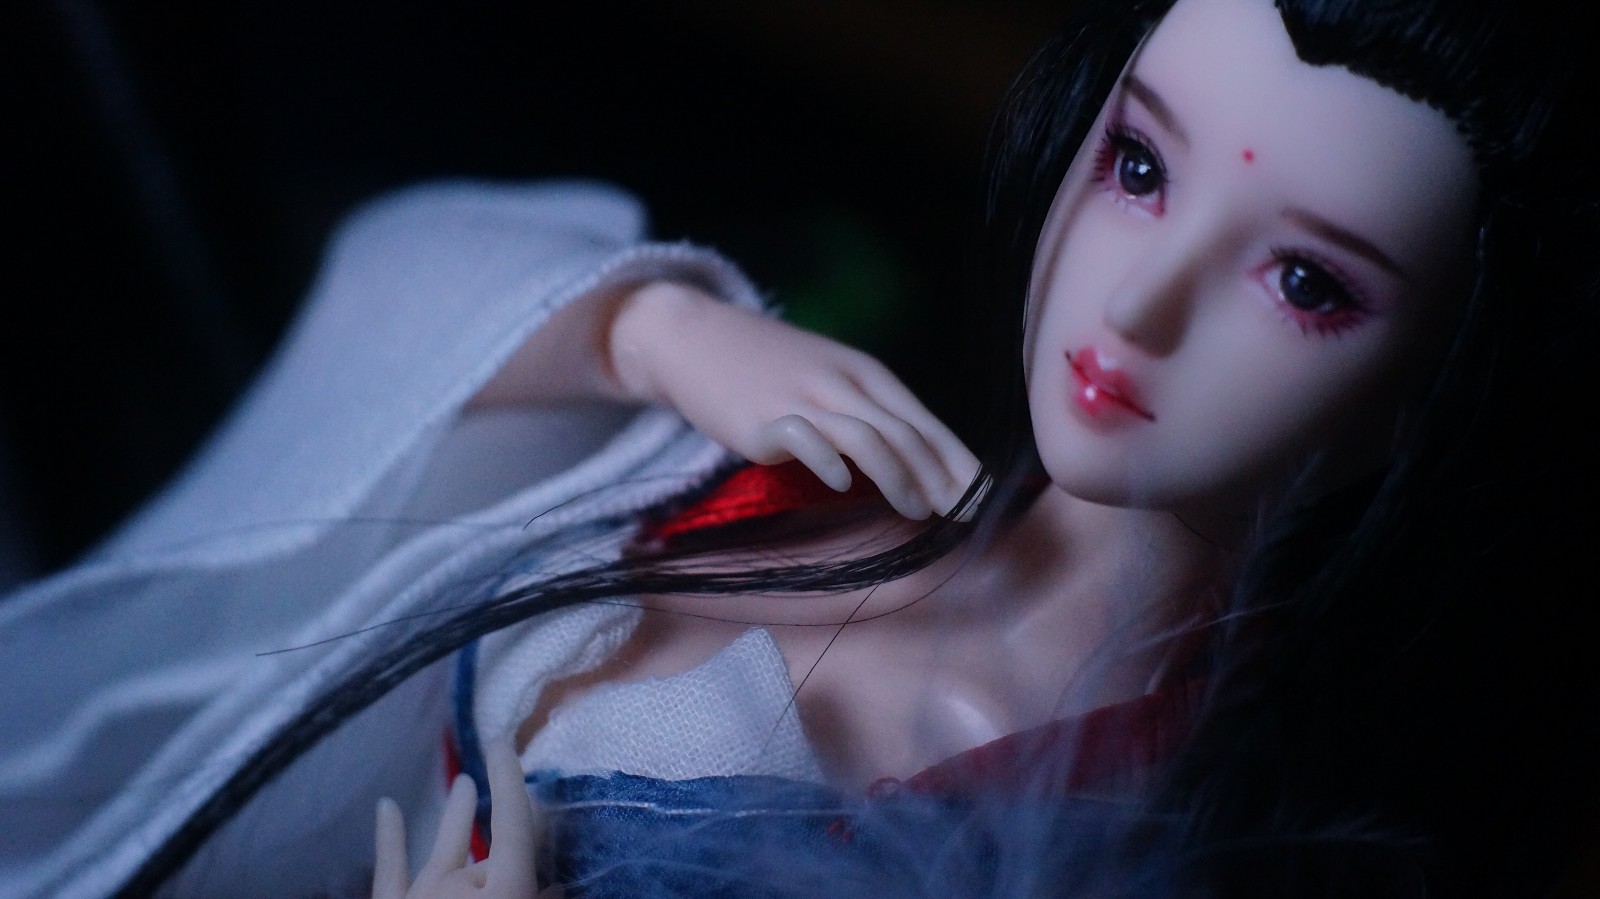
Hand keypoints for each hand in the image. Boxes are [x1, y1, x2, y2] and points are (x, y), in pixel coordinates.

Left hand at [372, 740, 553, 898]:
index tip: (502, 745)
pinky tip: (386, 806)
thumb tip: (555, 887)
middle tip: (525, 788)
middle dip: (504, 816)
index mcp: (504, 889)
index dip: (510, 784)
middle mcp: (461, 884)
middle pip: (490, 847)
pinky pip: (390, 871)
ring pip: (445, 848)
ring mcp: (422, 894)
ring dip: (457, 815)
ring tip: (463, 783)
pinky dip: (388, 839)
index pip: (513, 826)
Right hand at [610, 283, 980, 519]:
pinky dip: (828, 463)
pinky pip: (806, 438)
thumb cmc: (767, 368)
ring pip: (867, 436)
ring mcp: (803, 398)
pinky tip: (840, 486)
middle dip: (940, 478)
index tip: (984, 499)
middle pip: (905, 433)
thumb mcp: (829, 381)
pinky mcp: (764, 418)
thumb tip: (917, 469)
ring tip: (918, 513)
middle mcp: (843, 382)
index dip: (958, 463)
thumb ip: (867, 416)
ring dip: (899, 477)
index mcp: (866, 374)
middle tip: (962, 516)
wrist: (696, 338)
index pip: (925, 423)